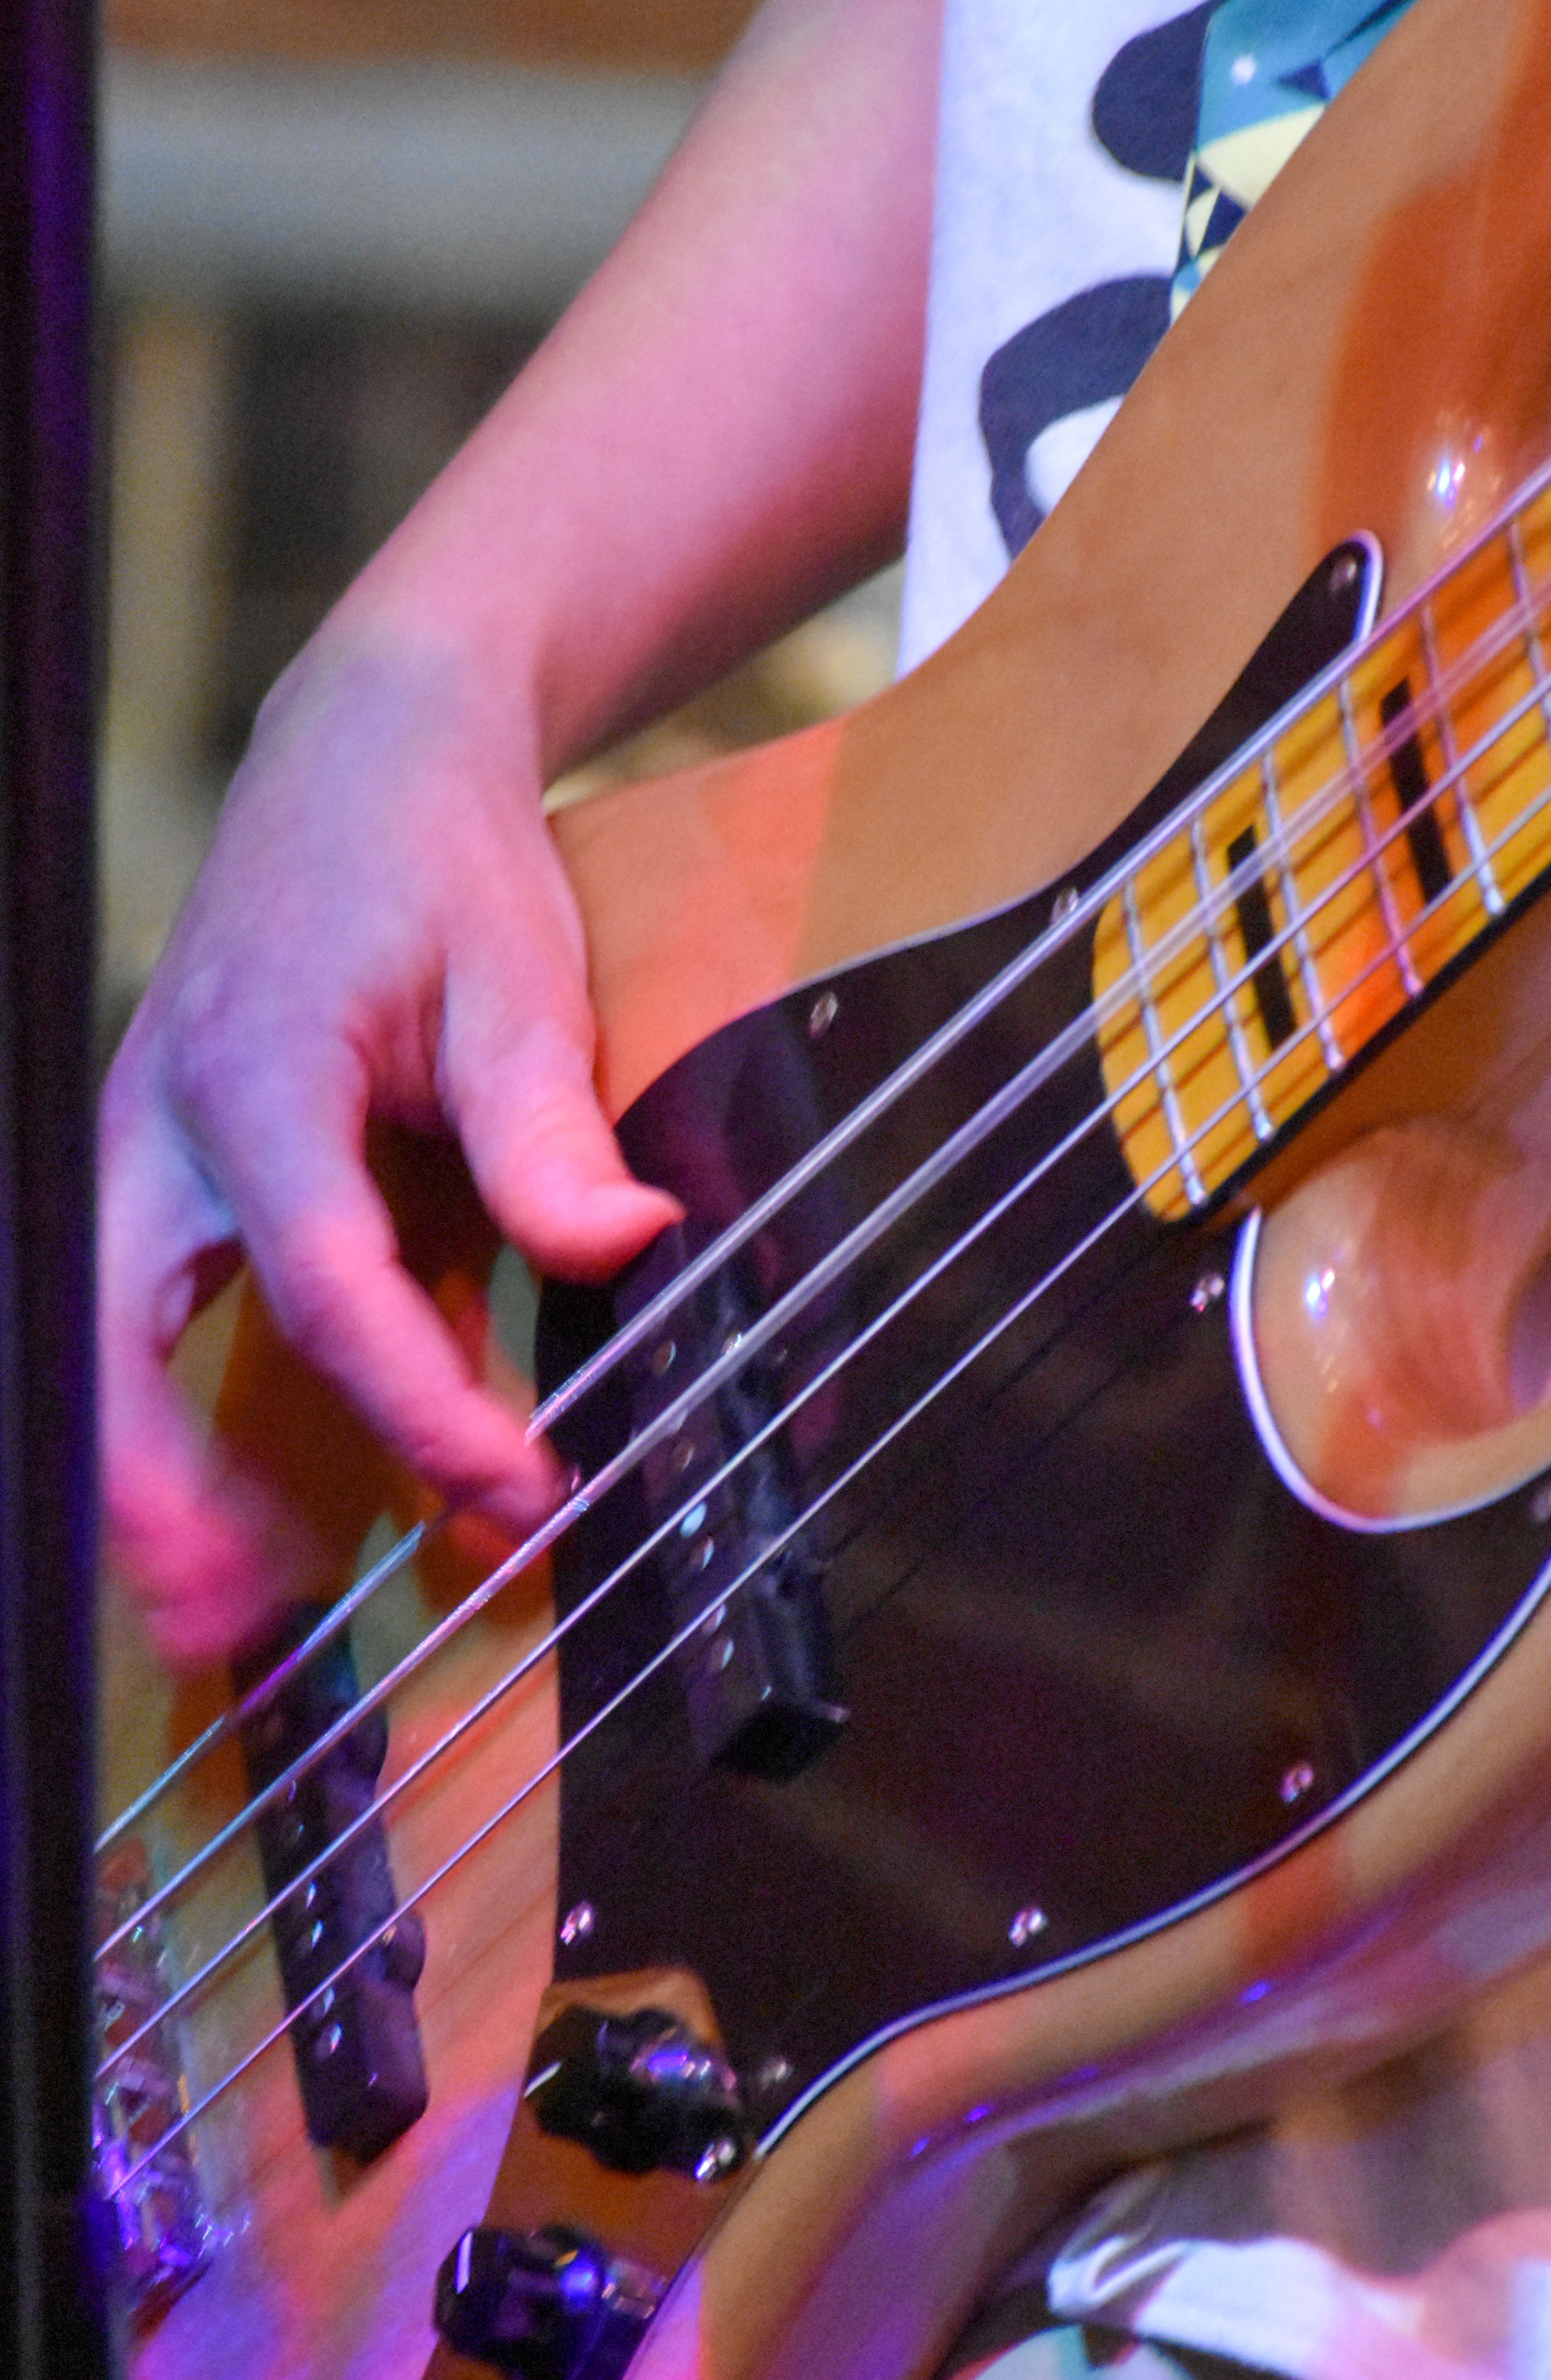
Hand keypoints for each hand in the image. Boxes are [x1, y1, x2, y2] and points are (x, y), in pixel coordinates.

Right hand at [99, 627, 676, 1663]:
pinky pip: (138, 1308)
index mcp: (262, 1071)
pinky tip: (227, 1506)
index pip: (330, 1279)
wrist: (367, 758)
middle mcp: (169, 1117)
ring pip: (101, 1334)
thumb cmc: (441, 860)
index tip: (518, 1490)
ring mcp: (147, 1141)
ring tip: (208, 1613)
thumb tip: (620, 1249)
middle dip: (166, 1487)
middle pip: (122, 1333)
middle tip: (237, 1621)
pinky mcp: (164, 1163)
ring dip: (142, 1475)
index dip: (424, 1406)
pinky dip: (164, 1412)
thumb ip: (547, 1126)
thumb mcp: (522, 977)